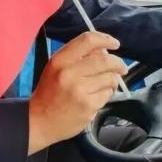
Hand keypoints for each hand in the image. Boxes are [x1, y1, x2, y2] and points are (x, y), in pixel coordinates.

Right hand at [27, 31, 126, 154]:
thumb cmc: (49, 93)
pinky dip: (106, 95)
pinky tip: (96, 97)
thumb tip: (103, 49)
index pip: (88, 41)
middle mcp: (68, 73)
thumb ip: (77, 57)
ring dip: (112, 81)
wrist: (39, 122)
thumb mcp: (56, 68)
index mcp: (60, 60)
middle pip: (105, 60)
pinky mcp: (87, 106)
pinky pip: (107, 95)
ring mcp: (79, 91)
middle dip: (118, 63)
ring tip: (104, 85)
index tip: (114, 43)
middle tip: (121, 67)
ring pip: (109, 78)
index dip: (105, 39)